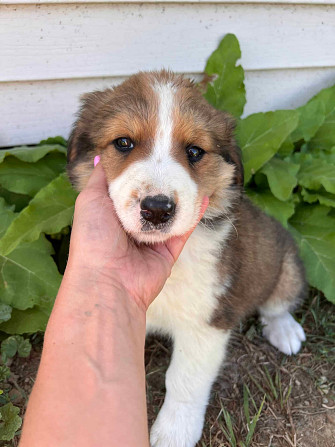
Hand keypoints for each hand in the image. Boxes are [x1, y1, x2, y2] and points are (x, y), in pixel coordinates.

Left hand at [66, 160, 207, 309]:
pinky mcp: (168, 252)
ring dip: (181, 196)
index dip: (141, 170)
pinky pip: (183, 229)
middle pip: (152, 200)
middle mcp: (133, 226)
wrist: (107, 278)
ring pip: (170, 213)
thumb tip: (103, 154)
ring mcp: (152, 239)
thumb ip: (101, 178)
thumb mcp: (90, 199)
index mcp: (113, 214)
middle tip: (177, 159)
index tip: (153, 150)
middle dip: (163, 182)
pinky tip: (202, 195)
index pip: (131, 188)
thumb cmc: (94, 237)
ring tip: (193, 172)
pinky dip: (193, 214)